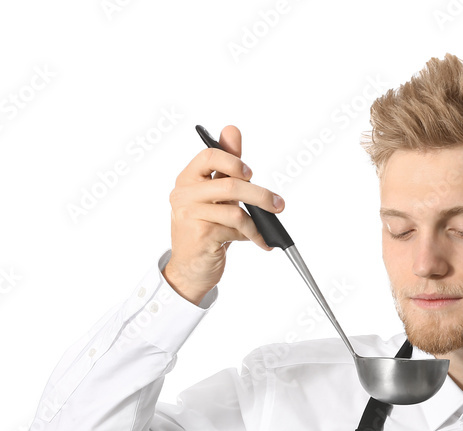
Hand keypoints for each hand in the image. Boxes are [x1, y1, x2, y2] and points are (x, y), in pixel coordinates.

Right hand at [164, 124, 285, 302]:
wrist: (191, 268)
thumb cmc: (205, 229)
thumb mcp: (216, 196)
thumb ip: (225, 165)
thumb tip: (232, 130)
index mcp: (188, 178)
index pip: (210, 155)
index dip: (234, 161)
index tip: (251, 173)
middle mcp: (184, 194)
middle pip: (230, 184)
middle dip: (260, 195)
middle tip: (278, 204)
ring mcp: (190, 215)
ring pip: (235, 209)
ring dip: (259, 220)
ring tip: (268, 230)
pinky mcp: (201, 236)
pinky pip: (236, 230)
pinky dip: (253, 236)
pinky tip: (258, 241)